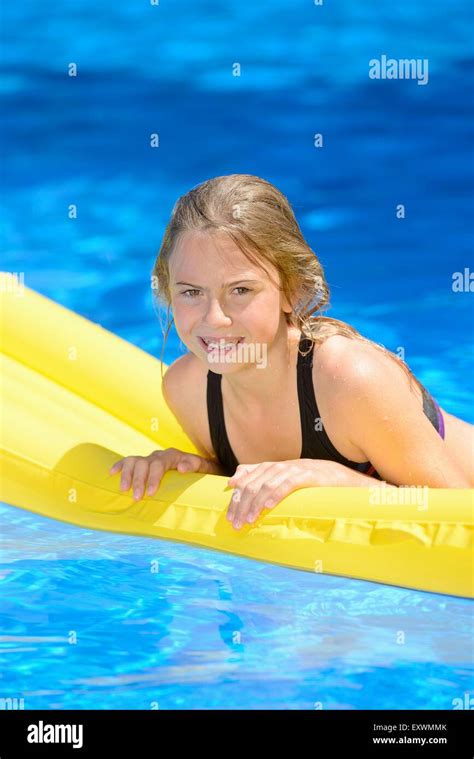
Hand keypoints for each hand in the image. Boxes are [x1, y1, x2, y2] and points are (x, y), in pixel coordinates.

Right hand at [109, 447, 222, 500]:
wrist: (199, 467)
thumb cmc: (200, 470)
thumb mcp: (203, 467)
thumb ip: (193, 465)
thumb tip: (179, 467)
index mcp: (172, 456)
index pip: (159, 464)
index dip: (154, 478)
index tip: (151, 492)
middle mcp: (158, 456)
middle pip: (144, 464)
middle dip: (139, 480)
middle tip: (137, 498)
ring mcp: (149, 459)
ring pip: (134, 461)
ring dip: (127, 475)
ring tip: (123, 490)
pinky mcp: (143, 464)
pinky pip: (128, 461)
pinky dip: (119, 466)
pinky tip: (111, 473)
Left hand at [226, 459, 354, 529]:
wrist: (342, 477)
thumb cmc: (311, 483)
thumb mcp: (283, 481)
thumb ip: (259, 479)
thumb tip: (232, 481)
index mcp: (271, 468)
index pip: (245, 479)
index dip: (235, 498)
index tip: (229, 517)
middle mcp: (279, 466)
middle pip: (251, 484)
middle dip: (241, 505)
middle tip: (236, 524)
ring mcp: (293, 469)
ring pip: (265, 485)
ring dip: (254, 504)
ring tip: (248, 520)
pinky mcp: (307, 475)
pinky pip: (287, 483)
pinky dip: (276, 494)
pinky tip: (268, 506)